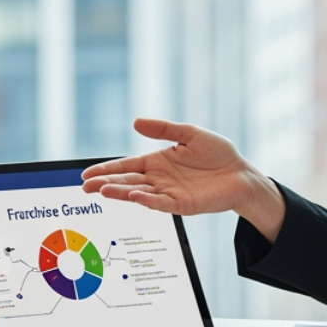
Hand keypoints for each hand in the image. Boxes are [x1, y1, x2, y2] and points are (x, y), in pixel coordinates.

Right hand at [81, 118, 286, 239]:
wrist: (242, 174)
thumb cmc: (218, 154)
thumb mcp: (190, 134)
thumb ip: (164, 129)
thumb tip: (136, 122)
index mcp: (158, 162)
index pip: (126, 165)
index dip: (106, 169)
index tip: (87, 173)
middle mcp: (159, 179)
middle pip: (126, 181)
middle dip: (104, 183)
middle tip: (84, 186)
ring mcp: (169, 193)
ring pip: (138, 193)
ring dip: (121, 192)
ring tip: (101, 190)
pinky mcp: (182, 204)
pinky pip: (160, 203)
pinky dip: (146, 200)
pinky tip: (134, 195)